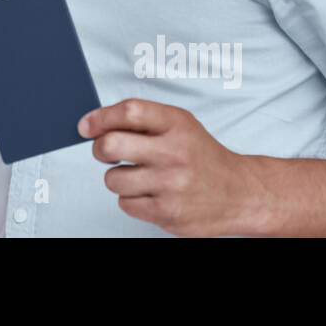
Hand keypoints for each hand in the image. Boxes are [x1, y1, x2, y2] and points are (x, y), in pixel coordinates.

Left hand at [78, 98, 260, 236]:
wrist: (239, 193)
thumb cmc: (202, 156)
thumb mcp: (180, 124)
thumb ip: (142, 119)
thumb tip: (94, 124)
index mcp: (177, 124)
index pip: (129, 111)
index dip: (100, 118)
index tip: (86, 126)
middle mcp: (174, 153)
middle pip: (110, 146)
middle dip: (100, 149)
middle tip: (106, 152)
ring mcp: (171, 185)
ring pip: (113, 179)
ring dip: (118, 178)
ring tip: (140, 175)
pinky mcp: (168, 213)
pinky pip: (125, 203)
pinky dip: (131, 199)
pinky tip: (151, 193)